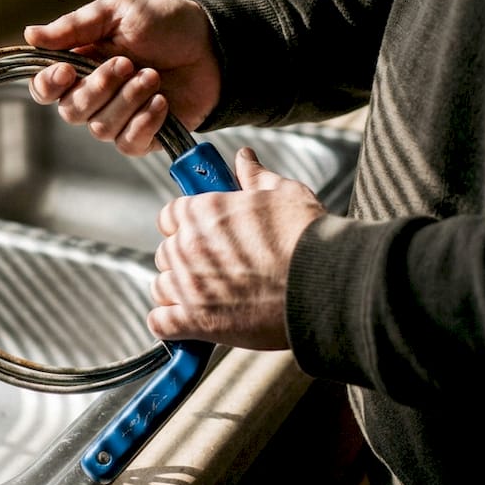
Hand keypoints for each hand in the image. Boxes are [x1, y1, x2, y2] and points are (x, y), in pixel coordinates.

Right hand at [23, 0, 221, 155]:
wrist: (212, 44)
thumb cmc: (164, 22)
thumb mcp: (117, 11)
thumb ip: (74, 26)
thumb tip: (30, 35)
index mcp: (79, 64)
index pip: (44, 88)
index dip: (48, 85)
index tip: (66, 70)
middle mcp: (93, 95)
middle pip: (71, 111)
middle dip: (99, 89)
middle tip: (128, 64)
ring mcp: (118, 117)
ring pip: (100, 128)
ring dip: (128, 101)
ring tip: (153, 77)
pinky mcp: (144, 135)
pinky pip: (128, 143)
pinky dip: (145, 122)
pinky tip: (162, 102)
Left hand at [148, 148, 325, 349]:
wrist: (324, 284)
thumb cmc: (307, 239)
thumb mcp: (284, 194)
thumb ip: (255, 177)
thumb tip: (244, 160)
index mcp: (203, 211)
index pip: (170, 216)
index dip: (184, 226)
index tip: (200, 235)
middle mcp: (188, 246)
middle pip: (166, 253)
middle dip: (186, 261)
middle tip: (217, 269)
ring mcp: (189, 285)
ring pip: (162, 287)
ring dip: (179, 292)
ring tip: (210, 297)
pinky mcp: (196, 322)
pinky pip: (160, 323)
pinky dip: (170, 325)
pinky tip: (188, 323)